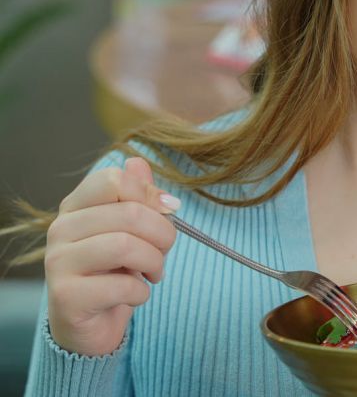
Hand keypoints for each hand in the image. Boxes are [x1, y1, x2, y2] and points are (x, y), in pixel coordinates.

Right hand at [44, 157, 179, 355]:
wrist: (91, 325)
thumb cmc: (114, 272)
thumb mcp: (131, 230)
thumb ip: (137, 196)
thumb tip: (138, 162)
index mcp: (77, 206)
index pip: (114, 179)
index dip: (150, 195)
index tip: (167, 213)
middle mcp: (61, 229)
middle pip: (128, 213)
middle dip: (163, 234)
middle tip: (165, 251)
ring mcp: (58, 262)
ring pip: (124, 246)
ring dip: (154, 262)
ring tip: (154, 273)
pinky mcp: (66, 296)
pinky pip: (121, 286)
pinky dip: (142, 293)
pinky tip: (137, 296)